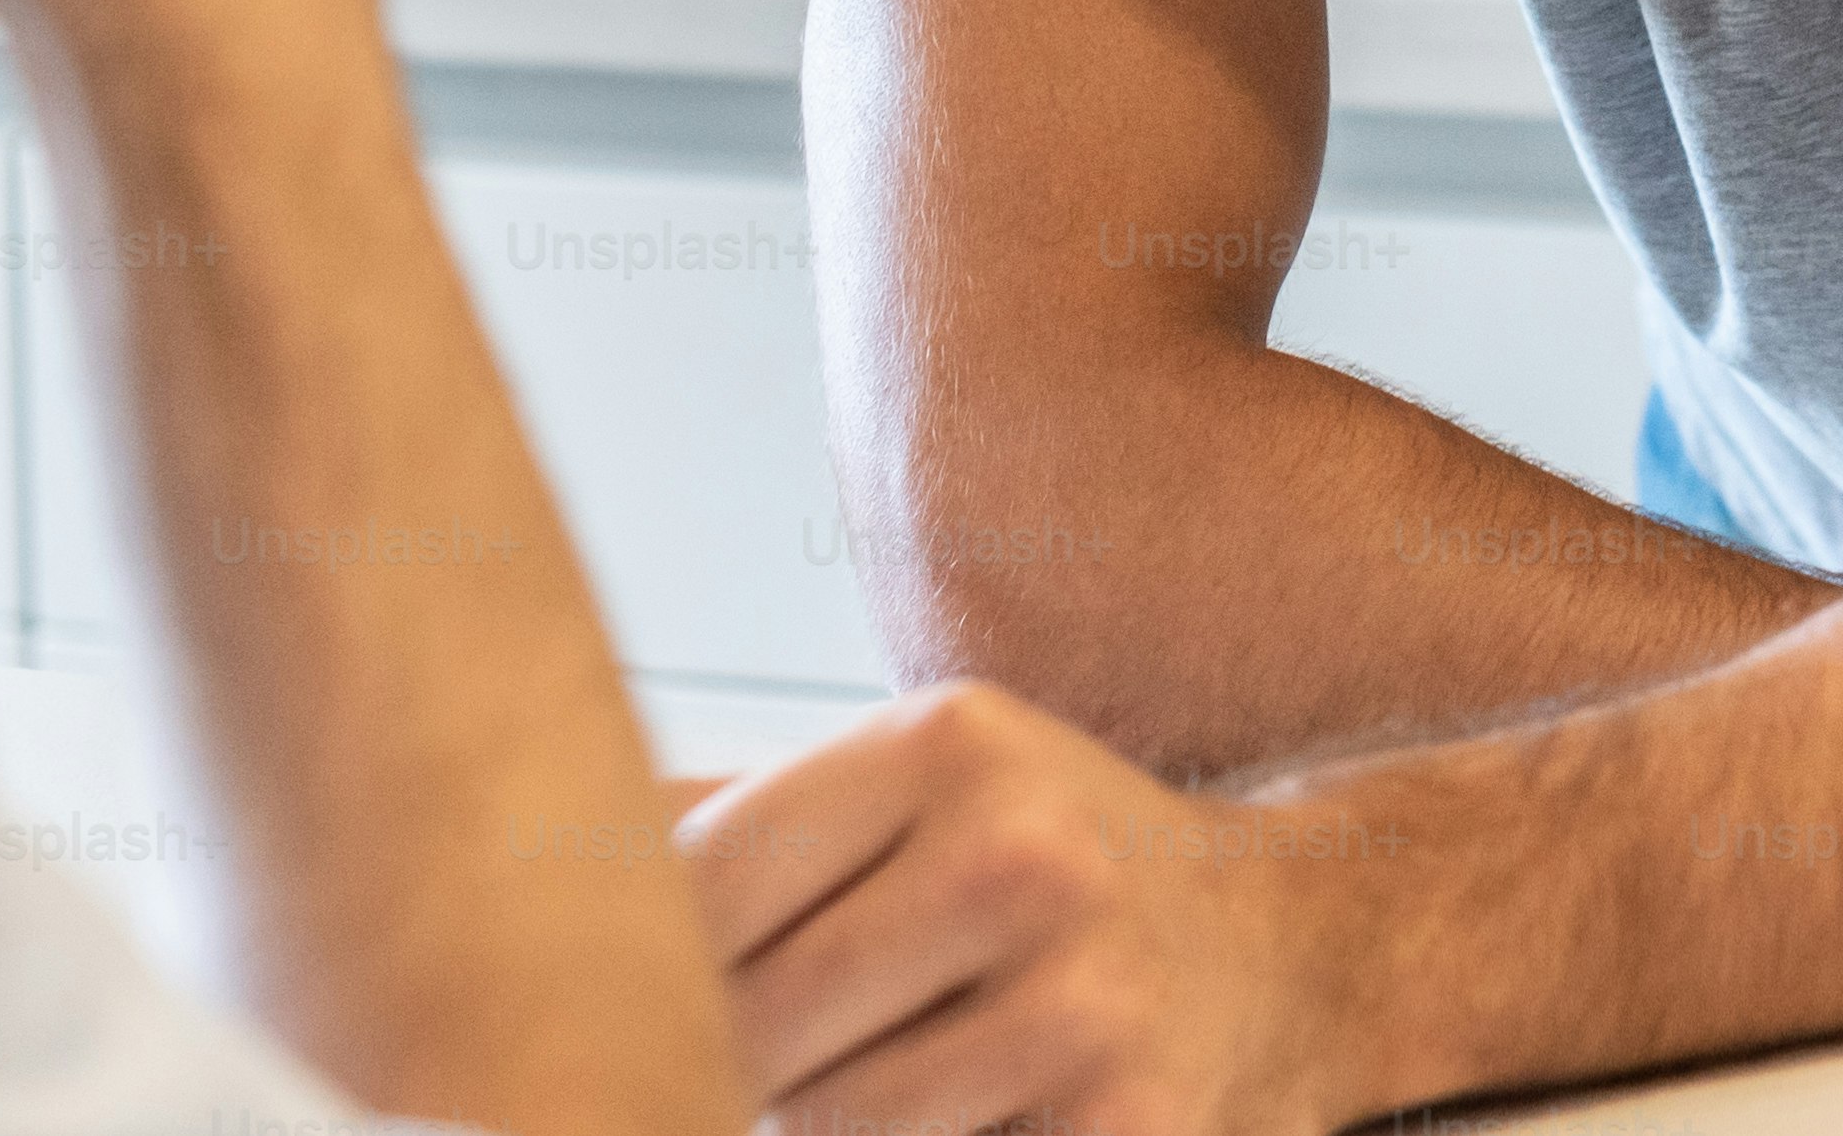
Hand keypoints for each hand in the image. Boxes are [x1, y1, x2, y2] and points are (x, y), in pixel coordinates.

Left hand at [683, 685, 1370, 1135]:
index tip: (619, 988)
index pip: (700, 877)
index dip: (638, 955)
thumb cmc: (1067, 859)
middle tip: (751, 1049)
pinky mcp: (1126, 1132)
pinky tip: (968, 1103)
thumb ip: (753, 817)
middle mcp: (1021, 859)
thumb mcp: (933, 780)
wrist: (1308, 940)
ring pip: (829, 1125)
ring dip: (824, 1121)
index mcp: (950, 745)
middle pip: (750, 1021)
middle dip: (726, 1059)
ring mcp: (1081, 1007)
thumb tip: (533, 846)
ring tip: (875, 1072)